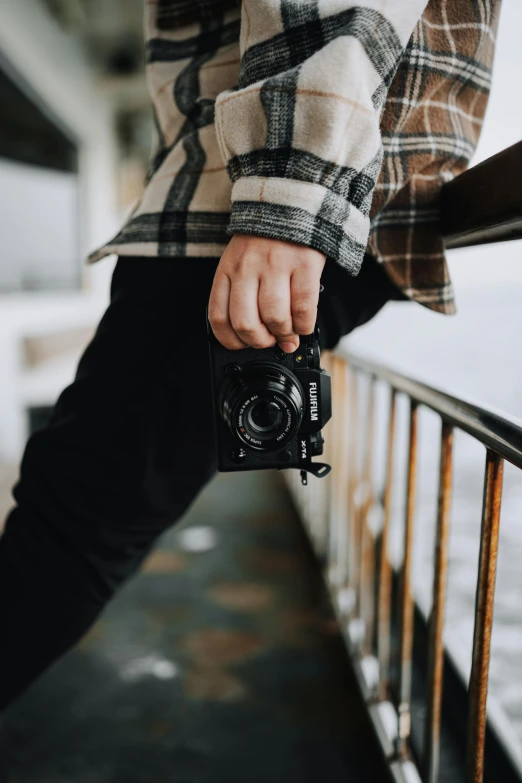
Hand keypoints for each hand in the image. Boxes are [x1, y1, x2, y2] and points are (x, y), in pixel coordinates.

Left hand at [208, 235, 325, 351]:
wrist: (291, 202)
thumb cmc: (265, 240)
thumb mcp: (241, 262)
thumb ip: (244, 296)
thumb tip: (264, 338)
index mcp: (227, 269)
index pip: (218, 317)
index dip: (231, 340)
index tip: (243, 344)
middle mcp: (248, 267)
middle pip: (245, 323)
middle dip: (259, 341)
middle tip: (268, 340)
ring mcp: (276, 265)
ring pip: (274, 318)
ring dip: (283, 334)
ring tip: (287, 331)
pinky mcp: (304, 264)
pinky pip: (303, 309)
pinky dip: (304, 325)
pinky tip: (303, 323)